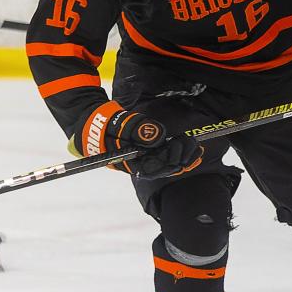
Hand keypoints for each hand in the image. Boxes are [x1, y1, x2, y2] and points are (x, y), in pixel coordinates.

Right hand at [77, 101, 202, 179]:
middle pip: (165, 168)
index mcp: (132, 163)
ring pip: (168, 163)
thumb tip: (159, 137)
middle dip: (182, 159)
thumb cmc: (106, 124)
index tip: (183, 157)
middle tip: (195, 147)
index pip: (155, 170)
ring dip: (184, 156)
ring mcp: (145, 158)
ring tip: (197, 148)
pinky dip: (180, 153)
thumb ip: (139, 131)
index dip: (171, 165)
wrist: (95, 121)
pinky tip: (192, 148)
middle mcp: (140, 164)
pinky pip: (167, 156)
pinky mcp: (149, 151)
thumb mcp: (121, 125)